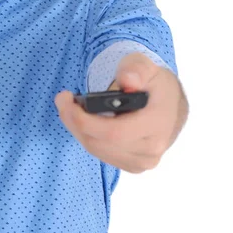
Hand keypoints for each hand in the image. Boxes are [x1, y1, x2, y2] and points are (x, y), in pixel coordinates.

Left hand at [54, 52, 184, 172]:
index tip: (67, 99)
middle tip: (63, 100)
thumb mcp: (145, 65)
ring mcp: (143, 161)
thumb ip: (136, 69)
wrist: (170, 105)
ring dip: (77, 129)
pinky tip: (84, 122)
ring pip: (96, 149)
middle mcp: (152, 148)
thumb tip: (128, 81)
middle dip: (73, 121)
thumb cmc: (154, 84)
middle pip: (98, 143)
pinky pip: (101, 154)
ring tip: (70, 108)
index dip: (84, 120)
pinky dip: (87, 137)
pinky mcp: (134, 166)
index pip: (113, 132)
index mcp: (158, 123)